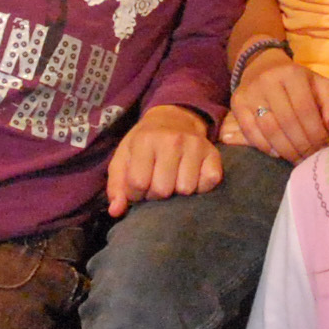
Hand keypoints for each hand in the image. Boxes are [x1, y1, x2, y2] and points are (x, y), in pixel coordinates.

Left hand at [104, 106, 222, 216]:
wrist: (174, 118)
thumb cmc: (144, 142)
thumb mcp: (123, 157)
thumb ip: (116, 185)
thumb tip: (116, 211)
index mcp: (145, 140)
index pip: (138, 183)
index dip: (135, 193)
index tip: (137, 187)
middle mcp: (172, 141)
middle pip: (162, 190)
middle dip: (156, 194)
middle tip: (156, 183)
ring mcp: (195, 146)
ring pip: (186, 190)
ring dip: (177, 191)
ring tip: (172, 179)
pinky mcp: (213, 153)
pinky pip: (208, 184)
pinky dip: (199, 187)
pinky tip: (191, 177)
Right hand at [217, 55, 328, 162]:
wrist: (262, 66)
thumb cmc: (297, 81)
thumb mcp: (319, 85)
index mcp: (292, 74)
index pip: (306, 110)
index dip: (316, 134)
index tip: (324, 149)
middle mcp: (268, 81)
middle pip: (287, 122)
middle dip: (303, 146)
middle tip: (312, 159)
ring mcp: (250, 93)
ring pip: (269, 130)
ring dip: (287, 150)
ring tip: (298, 160)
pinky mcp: (236, 104)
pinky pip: (251, 133)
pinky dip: (266, 147)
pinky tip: (279, 153)